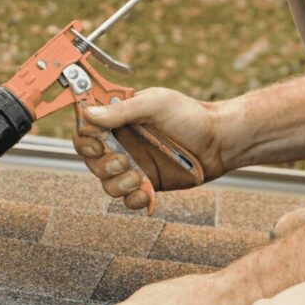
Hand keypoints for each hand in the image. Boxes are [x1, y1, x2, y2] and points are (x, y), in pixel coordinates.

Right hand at [72, 88, 226, 210]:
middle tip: (124, 161)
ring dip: (118, 185)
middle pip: (91, 162)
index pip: (85, 132)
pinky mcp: (145, 185)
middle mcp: (120, 144)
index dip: (85, 141)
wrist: (219, 142)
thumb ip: (121, 111)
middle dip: (103, 166)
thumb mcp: (156, 104)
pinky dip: (134, 200)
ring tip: (138, 178)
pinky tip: (147, 193)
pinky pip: (127, 200)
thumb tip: (88, 113)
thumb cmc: (190, 116)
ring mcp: (132, 166)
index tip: (97, 144)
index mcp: (118, 121)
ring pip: (106, 184)